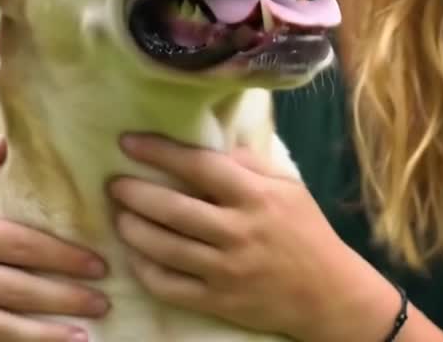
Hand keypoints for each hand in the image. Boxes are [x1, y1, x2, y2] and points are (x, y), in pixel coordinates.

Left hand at [109, 134, 395, 341]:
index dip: (160, 152)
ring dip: (132, 229)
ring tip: (118, 215)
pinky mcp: (218, 301)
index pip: (199, 166)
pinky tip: (134, 254)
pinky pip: (168, 285)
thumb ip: (250, 165)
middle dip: (134, 193)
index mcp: (256, 197)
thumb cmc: (307, 233)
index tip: (129, 142)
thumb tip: (212, 144)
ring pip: (163, 248)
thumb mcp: (288, 188)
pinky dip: (144, 268)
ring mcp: (225, 270)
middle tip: (114, 184)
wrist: (328, 294)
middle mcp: (238, 232)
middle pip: (172, 209)